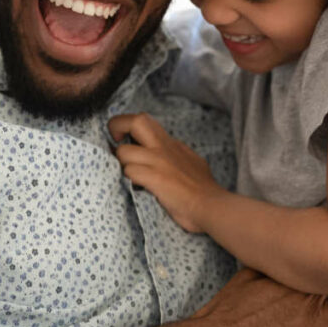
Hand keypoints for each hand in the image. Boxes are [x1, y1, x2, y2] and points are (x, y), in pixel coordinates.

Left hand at [108, 113, 223, 232]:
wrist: (212, 206)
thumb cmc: (205, 190)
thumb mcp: (193, 162)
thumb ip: (178, 155)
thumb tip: (172, 155)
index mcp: (172, 144)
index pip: (145, 122)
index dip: (129, 127)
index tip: (125, 140)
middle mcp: (164, 147)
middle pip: (136, 120)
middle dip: (118, 125)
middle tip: (115, 142)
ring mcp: (159, 162)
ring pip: (124, 151)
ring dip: (121, 164)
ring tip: (128, 174)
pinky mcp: (156, 178)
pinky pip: (130, 172)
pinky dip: (129, 179)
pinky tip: (137, 186)